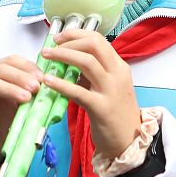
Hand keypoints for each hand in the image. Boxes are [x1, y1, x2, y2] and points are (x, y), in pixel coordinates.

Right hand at [0, 55, 43, 176]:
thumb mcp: (21, 106)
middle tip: (36, 87)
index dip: (27, 66)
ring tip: (24, 97)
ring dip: (7, 87)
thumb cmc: (4, 124)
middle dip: (20, 77)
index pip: (11, 61)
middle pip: (0, 69)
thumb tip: (52, 83)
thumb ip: (31, 94)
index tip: (43, 78)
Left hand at [38, 29, 141, 157]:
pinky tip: (48, 81)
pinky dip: (61, 84)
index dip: (76, 34)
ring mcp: (111, 90)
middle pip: (94, 44)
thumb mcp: (109, 86)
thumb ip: (94, 72)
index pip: (99, 39)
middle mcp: (118, 74)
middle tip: (52, 46)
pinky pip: (78, 91)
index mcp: (119, 66)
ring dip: (63, 55)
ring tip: (46, 57)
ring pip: (87, 61)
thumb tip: (69, 59)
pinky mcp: (101, 108)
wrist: (129, 142)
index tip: (59, 38)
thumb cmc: (116, 113)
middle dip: (70, 41)